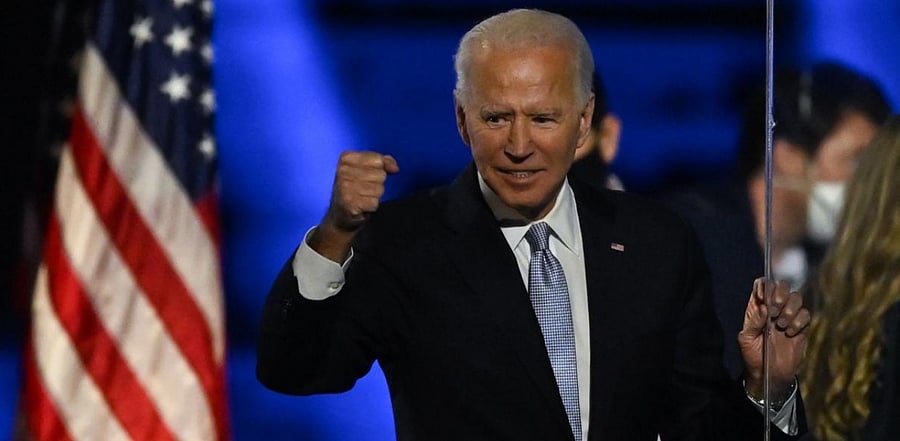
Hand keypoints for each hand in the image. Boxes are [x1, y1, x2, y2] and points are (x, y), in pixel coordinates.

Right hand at [309, 151, 398, 261]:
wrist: (340, 215)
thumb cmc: (356, 189)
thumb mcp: (367, 169)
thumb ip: (383, 162)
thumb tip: (395, 168)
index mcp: (346, 158)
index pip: (378, 159)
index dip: (380, 170)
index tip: (368, 176)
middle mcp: (343, 171)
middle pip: (381, 174)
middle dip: (377, 184)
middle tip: (363, 190)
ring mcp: (345, 187)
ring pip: (379, 189)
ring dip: (375, 196)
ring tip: (362, 197)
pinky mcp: (350, 203)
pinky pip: (375, 202)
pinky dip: (371, 206)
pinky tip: (361, 206)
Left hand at [738, 278, 809, 400]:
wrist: (769, 374)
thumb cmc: (753, 355)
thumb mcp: (746, 339)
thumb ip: (753, 322)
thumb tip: (763, 308)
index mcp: (757, 307)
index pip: (763, 284)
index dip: (765, 285)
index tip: (764, 297)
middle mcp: (774, 308)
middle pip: (782, 286)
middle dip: (780, 294)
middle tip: (774, 310)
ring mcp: (788, 316)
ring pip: (797, 297)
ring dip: (790, 309)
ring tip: (780, 325)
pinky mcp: (801, 327)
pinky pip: (806, 315)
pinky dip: (798, 322)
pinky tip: (789, 333)